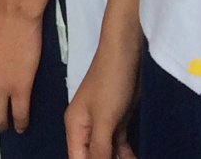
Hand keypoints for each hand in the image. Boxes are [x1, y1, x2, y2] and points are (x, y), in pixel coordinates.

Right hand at [64, 30, 140, 158]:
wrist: (126, 52)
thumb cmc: (111, 84)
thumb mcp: (104, 120)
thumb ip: (99, 149)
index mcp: (75, 128)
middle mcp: (85, 128)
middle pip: (91, 157)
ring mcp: (102, 124)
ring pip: (106, 153)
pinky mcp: (117, 120)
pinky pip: (118, 145)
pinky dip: (126, 155)